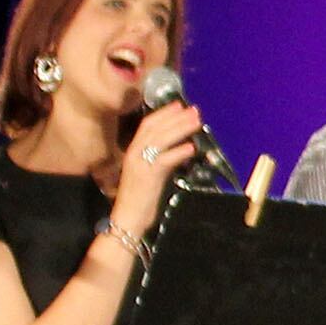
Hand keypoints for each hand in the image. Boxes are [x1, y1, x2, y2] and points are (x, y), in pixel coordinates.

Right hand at [114, 100, 211, 216]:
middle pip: (156, 128)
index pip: (147, 124)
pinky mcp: (148, 176)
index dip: (164, 113)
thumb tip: (180, 146)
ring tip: (197, 122)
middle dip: (176, 117)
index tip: (180, 105)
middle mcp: (134, 153)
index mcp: (132, 150)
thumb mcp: (149, 172)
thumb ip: (160, 158)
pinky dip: (179, 152)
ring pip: (161, 139)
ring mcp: (140, 163)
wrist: (128, 218)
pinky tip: (192, 147)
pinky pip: (166, 159)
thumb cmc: (140, 198)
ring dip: (181, 129)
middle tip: (194, 110)